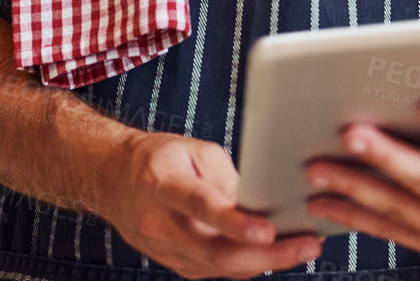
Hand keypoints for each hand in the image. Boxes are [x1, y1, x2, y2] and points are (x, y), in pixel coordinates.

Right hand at [102, 130, 322, 279]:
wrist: (112, 180)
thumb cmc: (159, 158)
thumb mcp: (194, 150)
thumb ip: (226, 178)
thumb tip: (261, 204)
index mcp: (162, 186)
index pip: (202, 208)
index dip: (236, 223)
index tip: (268, 231)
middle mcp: (160, 225)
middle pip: (216, 252)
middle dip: (268, 254)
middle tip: (308, 245)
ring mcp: (165, 250)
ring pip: (219, 268)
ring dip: (266, 262)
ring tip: (305, 248)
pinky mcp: (174, 263)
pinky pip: (216, 270)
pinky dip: (249, 264)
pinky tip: (278, 254)